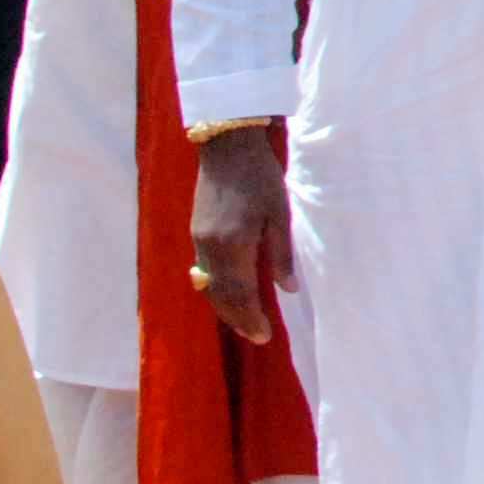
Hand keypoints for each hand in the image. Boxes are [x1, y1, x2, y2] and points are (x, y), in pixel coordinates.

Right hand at [189, 126, 291, 346]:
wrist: (226, 147)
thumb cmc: (260, 176)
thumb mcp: (280, 212)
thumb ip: (281, 253)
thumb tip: (287, 289)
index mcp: (233, 245)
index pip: (240, 294)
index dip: (250, 318)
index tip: (264, 336)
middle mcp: (209, 248)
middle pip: (220, 296)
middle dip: (237, 319)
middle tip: (256, 336)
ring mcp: (198, 240)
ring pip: (208, 286)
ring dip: (224, 307)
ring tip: (243, 322)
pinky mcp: (195, 232)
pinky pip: (203, 271)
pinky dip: (215, 289)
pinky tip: (228, 293)